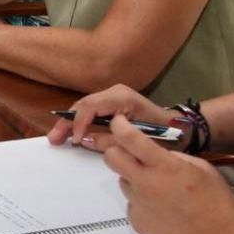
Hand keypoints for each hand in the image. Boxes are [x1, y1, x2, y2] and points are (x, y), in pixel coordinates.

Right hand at [45, 84, 176, 149]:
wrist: (180, 128)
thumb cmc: (163, 135)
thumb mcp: (137, 140)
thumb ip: (109, 140)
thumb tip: (83, 140)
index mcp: (122, 98)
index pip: (91, 106)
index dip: (78, 123)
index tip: (74, 141)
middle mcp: (114, 92)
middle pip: (83, 104)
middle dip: (67, 122)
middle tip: (53, 139)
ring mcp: (113, 96)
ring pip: (84, 107)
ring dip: (70, 122)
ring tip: (57, 138)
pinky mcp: (112, 104)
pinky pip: (91, 111)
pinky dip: (80, 122)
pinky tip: (71, 133)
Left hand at [101, 113, 233, 233]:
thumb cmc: (217, 200)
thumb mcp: (200, 166)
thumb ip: (170, 157)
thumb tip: (151, 154)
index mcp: (165, 166)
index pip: (129, 139)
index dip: (119, 126)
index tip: (118, 123)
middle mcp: (147, 184)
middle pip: (112, 158)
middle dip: (118, 152)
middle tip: (131, 156)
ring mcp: (140, 205)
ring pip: (123, 182)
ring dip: (135, 180)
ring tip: (161, 191)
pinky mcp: (138, 222)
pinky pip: (132, 204)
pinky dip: (142, 203)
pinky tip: (162, 210)